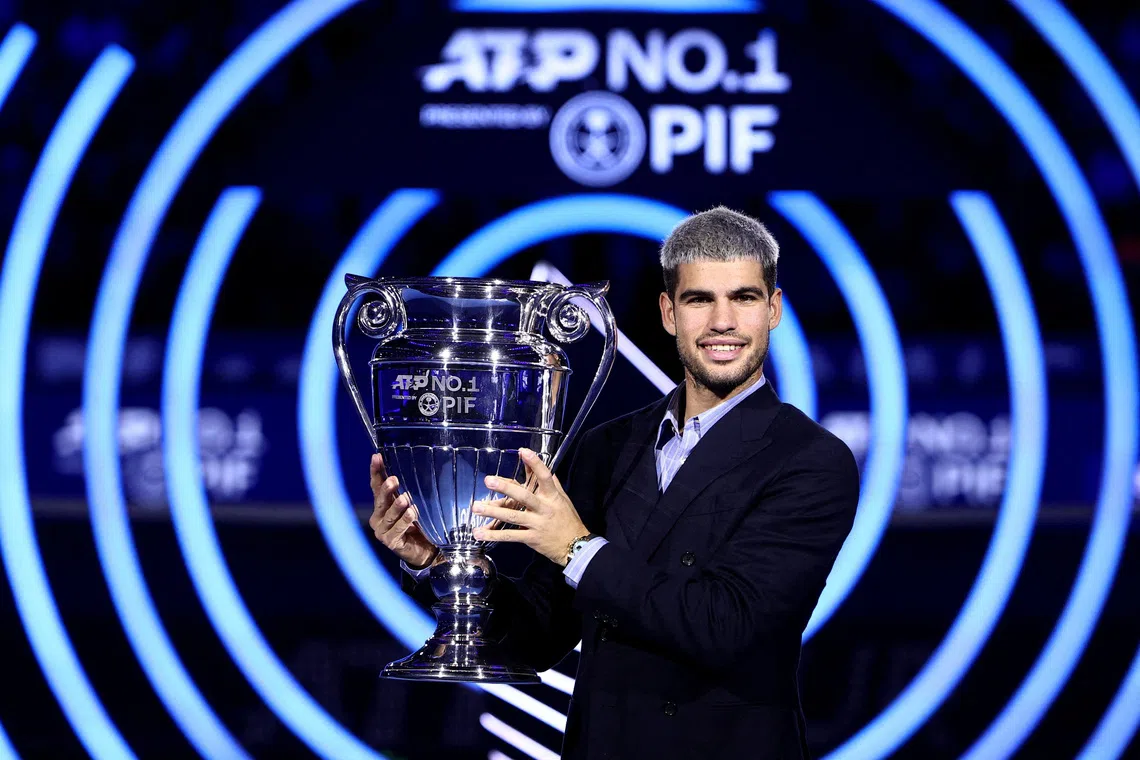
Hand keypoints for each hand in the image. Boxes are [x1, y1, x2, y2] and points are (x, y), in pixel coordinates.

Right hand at [368, 453, 437, 568]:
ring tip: (405, 498)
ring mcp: (382, 531)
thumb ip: (407, 489)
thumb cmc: (417, 524)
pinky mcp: (391, 542)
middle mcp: (378, 517)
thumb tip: (410, 463)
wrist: (425, 549)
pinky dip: (405, 521)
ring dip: (396, 506)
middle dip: (386, 489)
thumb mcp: (411, 503)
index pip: (376, 485)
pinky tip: (412, 513)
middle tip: (393, 480)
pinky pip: (398, 530)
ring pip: (388, 516)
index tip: (377, 457)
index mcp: (382, 505)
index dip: (376, 471)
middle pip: (380, 500)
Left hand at [472, 448, 589, 565]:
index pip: (545, 476)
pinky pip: (510, 536)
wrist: (575, 545)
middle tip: (488, 481)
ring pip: (513, 517)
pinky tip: (479, 533)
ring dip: (493, 512)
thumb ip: (550, 483)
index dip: (535, 463)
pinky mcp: (531, 538)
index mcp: (552, 496)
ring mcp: (537, 524)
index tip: (523, 451)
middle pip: (524, 496)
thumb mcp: (562, 498)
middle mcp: (544, 508)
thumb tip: (538, 466)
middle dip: (505, 488)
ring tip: (476, 507)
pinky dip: (494, 535)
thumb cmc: (567, 519)